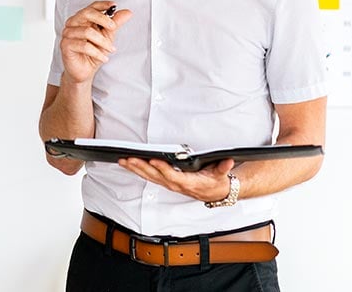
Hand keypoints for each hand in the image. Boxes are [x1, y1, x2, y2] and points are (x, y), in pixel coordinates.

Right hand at [59, 1, 133, 84]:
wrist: (85, 71)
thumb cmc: (94, 52)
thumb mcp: (108, 36)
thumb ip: (115, 24)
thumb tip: (127, 12)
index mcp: (82, 18)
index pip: (91, 7)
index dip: (102, 4)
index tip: (114, 5)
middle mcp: (73, 23)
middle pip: (87, 14)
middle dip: (103, 19)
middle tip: (113, 27)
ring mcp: (67, 34)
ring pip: (87, 31)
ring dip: (102, 42)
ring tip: (110, 49)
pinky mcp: (65, 45)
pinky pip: (84, 46)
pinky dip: (97, 52)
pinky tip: (103, 58)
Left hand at [118, 157, 235, 202]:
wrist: (215, 193)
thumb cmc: (216, 182)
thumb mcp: (222, 175)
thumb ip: (223, 167)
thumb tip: (227, 160)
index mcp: (189, 183)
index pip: (173, 176)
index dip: (163, 168)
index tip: (153, 159)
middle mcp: (176, 185)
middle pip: (156, 176)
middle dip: (142, 167)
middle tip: (129, 158)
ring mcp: (169, 184)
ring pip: (150, 177)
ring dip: (136, 169)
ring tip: (123, 160)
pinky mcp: (165, 182)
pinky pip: (150, 177)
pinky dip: (138, 170)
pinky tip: (129, 164)